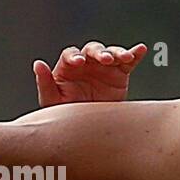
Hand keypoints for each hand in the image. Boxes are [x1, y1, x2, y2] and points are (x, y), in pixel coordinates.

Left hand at [33, 41, 147, 105]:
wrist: (88, 129)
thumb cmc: (66, 114)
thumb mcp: (53, 103)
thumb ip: (45, 83)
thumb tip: (38, 64)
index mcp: (68, 68)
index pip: (70, 55)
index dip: (74, 56)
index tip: (79, 63)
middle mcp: (86, 63)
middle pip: (92, 50)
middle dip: (99, 53)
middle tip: (105, 60)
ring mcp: (103, 67)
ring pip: (111, 53)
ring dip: (117, 52)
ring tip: (123, 58)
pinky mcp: (119, 74)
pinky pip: (128, 62)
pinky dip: (134, 54)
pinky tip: (141, 50)